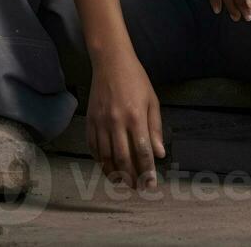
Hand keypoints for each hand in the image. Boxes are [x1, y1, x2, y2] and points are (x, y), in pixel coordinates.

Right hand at [85, 48, 164, 188]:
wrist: (110, 63)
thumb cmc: (136, 80)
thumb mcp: (151, 101)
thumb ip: (155, 128)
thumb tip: (160, 154)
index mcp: (135, 117)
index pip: (142, 152)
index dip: (147, 171)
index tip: (151, 184)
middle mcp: (116, 122)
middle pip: (123, 159)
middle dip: (131, 177)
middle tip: (137, 188)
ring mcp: (100, 123)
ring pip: (106, 157)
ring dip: (114, 174)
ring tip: (123, 182)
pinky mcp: (89, 121)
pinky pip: (93, 148)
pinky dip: (100, 161)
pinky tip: (107, 167)